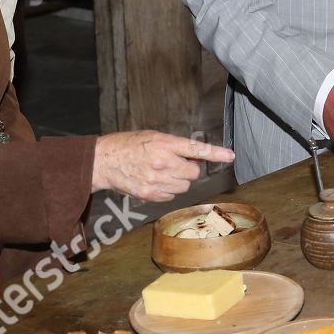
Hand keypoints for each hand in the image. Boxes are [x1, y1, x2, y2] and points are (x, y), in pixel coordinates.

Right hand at [91, 130, 233, 201]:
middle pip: (193, 173)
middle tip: (174, 163)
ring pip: (184, 186)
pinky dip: (168, 190)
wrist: (104, 161)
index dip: (215, 153)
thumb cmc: (128, 145)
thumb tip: (197, 158)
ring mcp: (156, 180)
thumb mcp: (154, 137)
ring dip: (179, 180)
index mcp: (164, 143)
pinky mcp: (150, 194)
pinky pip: (172, 196)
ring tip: (162, 172)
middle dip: (188, 169)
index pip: (196, 149)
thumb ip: (176, 147)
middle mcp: (162, 162)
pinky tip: (155, 181)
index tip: (230, 155)